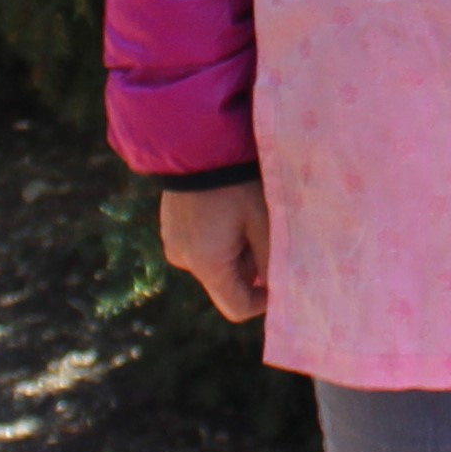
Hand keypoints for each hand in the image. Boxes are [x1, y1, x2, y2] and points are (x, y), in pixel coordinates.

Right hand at [160, 182, 270, 324]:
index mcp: (207, 265)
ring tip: (243, 213)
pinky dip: (217, 236)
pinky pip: (200, 246)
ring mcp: (173, 244)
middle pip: (226, 283)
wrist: (195, 143)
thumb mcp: (262, 221)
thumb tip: (276, 286)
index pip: (237, 308)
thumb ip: (270, 259)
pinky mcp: (170, 229)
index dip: (263, 301)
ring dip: (234, 248)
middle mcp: (185, 262)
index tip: (280, 278)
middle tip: (262, 228)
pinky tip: (225, 207)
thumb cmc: (235, 183)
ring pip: (214, 262)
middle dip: (250, 264)